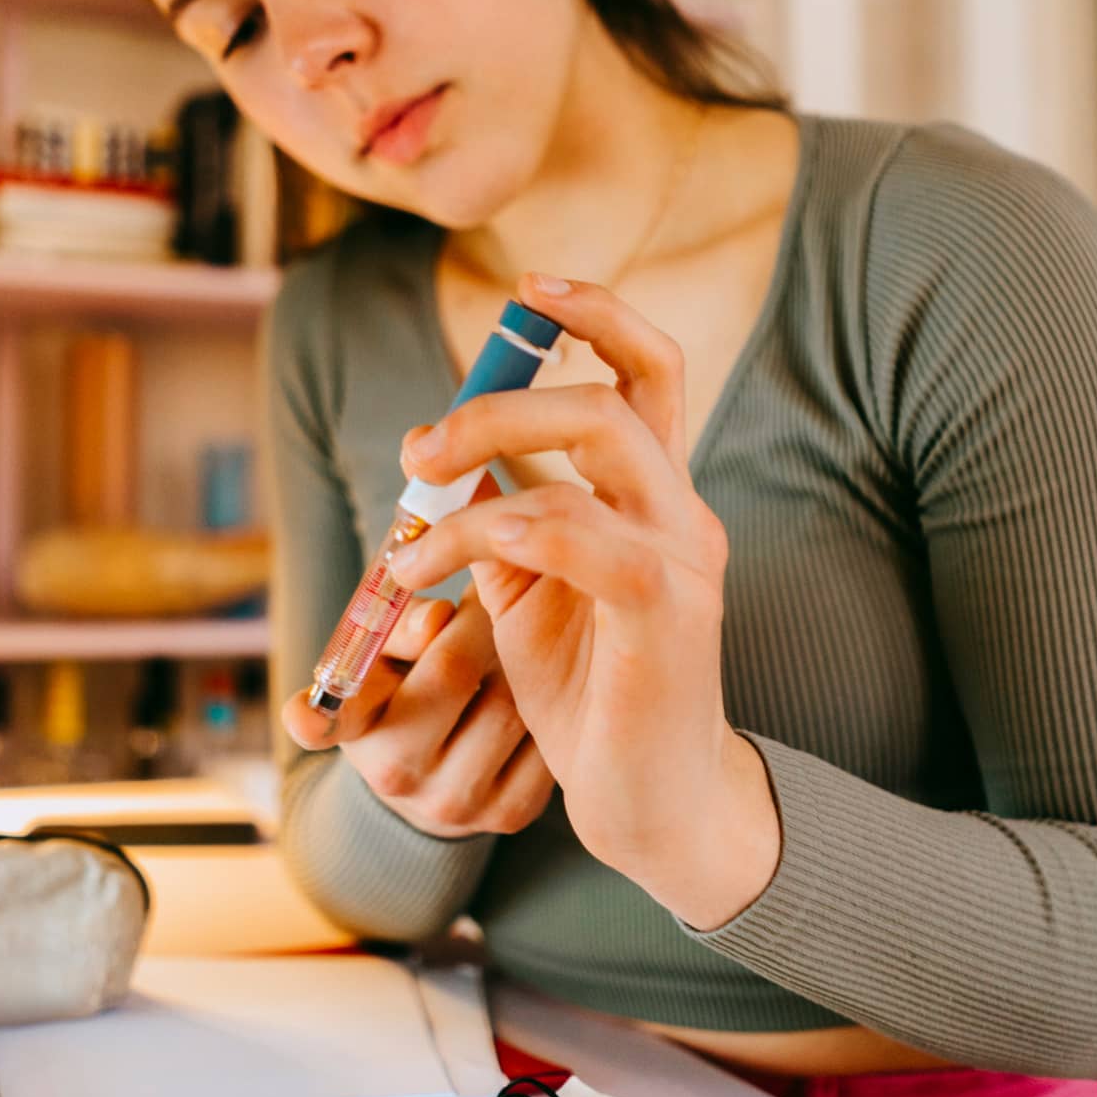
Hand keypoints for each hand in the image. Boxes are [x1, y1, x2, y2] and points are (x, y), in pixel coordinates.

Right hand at [282, 575, 556, 838]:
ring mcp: (454, 803)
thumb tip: (440, 620)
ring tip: (517, 645)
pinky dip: (548, 704)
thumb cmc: (408, 690)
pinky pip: (544, 737)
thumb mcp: (389, 653)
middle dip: (482, 623)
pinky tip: (537, 694)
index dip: (311, 718)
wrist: (439, 777)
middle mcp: (394, 775)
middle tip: (494, 599)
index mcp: (354, 728)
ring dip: (522, 661)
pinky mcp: (510, 814)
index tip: (302, 712)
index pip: (324, 722)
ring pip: (510, 704)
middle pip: (454, 674)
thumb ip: (404, 627)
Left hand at [386, 274, 780, 928]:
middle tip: (419, 450)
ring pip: (599, 446)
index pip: (650, 371)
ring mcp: (684, 560)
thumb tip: (437, 455)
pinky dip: (500, 529)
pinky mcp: (665, 614)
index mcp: (657, 498)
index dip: (598, 313)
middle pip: (614, 395)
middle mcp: (684, 515)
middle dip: (503, 400)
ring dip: (481, 471)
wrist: (653, 806)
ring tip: (412, 535)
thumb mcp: (530, 594)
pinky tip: (451, 567)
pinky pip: (581, 534)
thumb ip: (499, 519)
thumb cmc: (594, 697)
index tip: (530, 290)